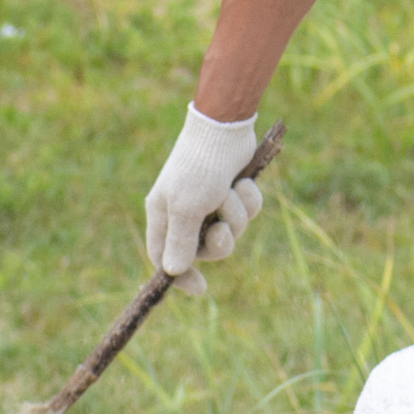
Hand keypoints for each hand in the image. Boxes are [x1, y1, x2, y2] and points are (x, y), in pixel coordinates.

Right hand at [144, 104, 266, 293]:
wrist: (224, 126)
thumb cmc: (199, 167)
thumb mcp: (187, 208)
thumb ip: (181, 241)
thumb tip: (172, 272)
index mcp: (164, 215)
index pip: (164, 257)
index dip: (181, 276)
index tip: (202, 288)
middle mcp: (185, 211)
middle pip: (205, 249)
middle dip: (221, 240)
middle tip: (223, 228)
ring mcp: (210, 201)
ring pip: (232, 230)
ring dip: (237, 215)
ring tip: (232, 193)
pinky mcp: (233, 190)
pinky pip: (247, 212)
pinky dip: (249, 200)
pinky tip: (244, 182)